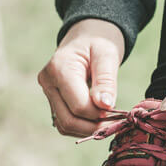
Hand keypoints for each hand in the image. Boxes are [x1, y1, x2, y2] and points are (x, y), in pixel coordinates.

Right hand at [38, 19, 124, 137]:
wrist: (86, 36)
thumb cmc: (98, 41)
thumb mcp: (107, 55)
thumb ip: (106, 81)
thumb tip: (105, 106)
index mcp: (59, 69)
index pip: (78, 106)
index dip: (99, 114)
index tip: (118, 112)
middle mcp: (47, 82)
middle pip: (68, 120)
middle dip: (94, 126)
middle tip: (115, 123)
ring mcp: (47, 93)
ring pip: (64, 125)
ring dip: (87, 129)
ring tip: (107, 121)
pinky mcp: (52, 101)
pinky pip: (64, 123)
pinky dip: (81, 126)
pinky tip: (97, 120)